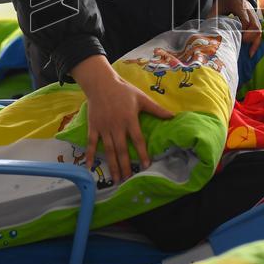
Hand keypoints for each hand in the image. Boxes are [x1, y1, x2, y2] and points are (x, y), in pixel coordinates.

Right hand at [72, 55, 173, 182]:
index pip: (137, 140)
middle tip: (129, 180)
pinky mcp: (94, 127)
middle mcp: (116, 126)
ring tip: (116, 179)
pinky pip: (91, 143)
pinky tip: (89, 167)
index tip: (147, 165)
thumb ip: (157, 109)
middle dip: (126, 166)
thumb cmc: (123, 91)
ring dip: (112, 165)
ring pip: (108, 150)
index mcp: (129, 119)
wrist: (101, 84)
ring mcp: (104, 128)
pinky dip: (90, 155)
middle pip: (121, 149)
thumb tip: (173, 116)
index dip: (142, 153)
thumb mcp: (142, 98)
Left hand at [208, 0, 261, 55]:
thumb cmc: (225, 1)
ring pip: (259, 30)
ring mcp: (254, 16)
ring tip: (249, 54)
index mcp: (240, 6)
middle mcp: (249, 11)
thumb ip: (213, 16)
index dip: (242, 30)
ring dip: (255, 42)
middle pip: (255, 26)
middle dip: (249, 37)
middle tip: (241, 44)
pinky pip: (259, 32)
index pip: (245, 20)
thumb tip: (207, 32)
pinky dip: (256, 43)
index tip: (235, 37)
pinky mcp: (255, 21)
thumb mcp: (217, 5)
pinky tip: (251, 52)